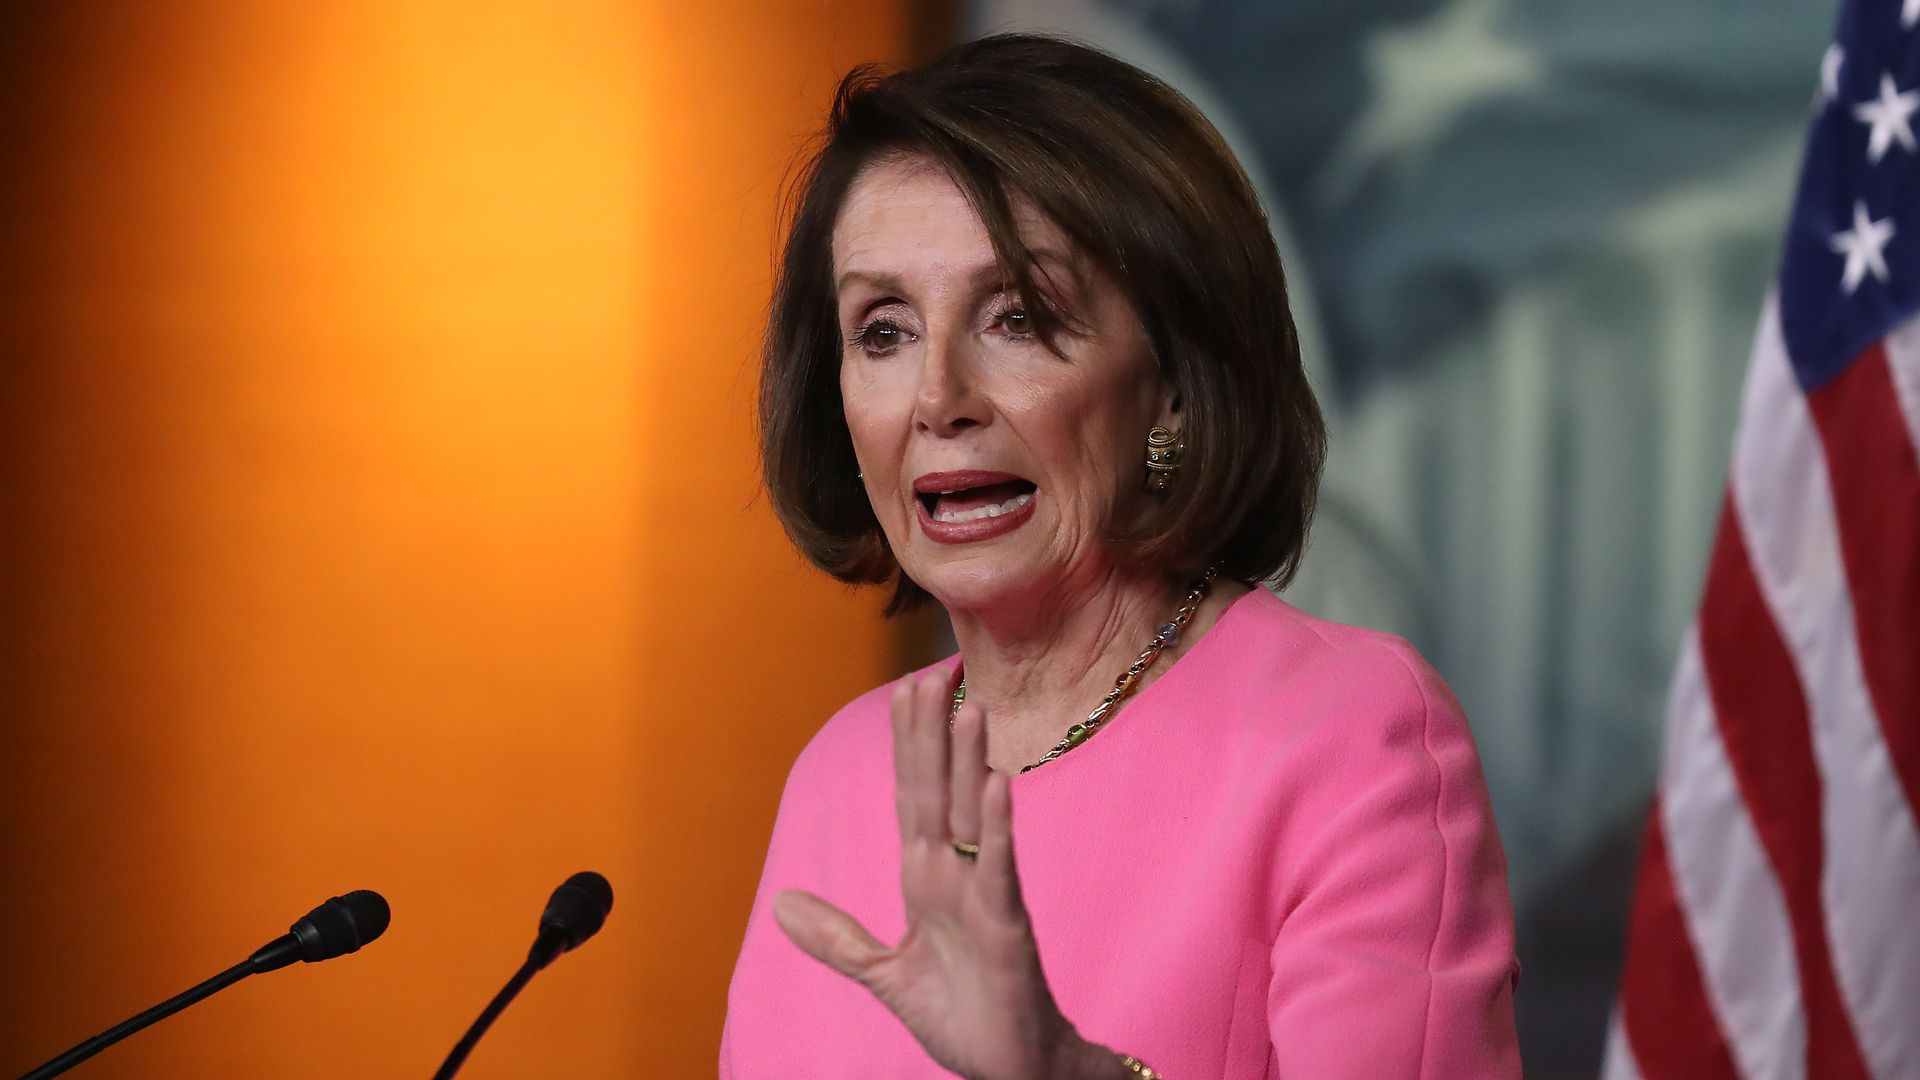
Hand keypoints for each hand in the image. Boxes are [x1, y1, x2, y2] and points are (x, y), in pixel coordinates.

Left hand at [773, 672, 1117, 1079]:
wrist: (1006, 1067)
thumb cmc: (960, 1015)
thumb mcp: (882, 973)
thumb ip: (836, 937)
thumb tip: (779, 904)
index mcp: (925, 877)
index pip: (911, 794)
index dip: (907, 742)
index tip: (906, 687)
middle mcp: (954, 873)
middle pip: (939, 788)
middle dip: (934, 730)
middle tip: (935, 668)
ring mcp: (983, 893)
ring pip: (973, 814)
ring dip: (971, 761)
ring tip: (969, 706)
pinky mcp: (1006, 924)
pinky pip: (998, 867)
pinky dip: (997, 825)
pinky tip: (998, 782)